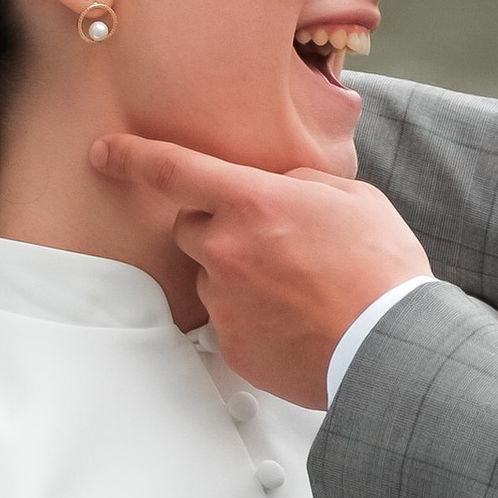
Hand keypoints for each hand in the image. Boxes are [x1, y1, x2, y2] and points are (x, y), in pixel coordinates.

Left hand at [93, 134, 431, 407]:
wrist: (391, 346)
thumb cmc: (381, 272)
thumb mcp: (352, 197)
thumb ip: (300, 184)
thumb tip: (279, 188)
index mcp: (254, 203)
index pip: (173, 169)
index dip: (132, 156)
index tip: (106, 151)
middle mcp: (227, 250)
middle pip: (188, 227)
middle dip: (217, 227)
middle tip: (269, 243)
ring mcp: (226, 302)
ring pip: (210, 276)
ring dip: (237, 275)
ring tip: (294, 289)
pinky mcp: (232, 345)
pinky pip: (228, 320)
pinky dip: (252, 317)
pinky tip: (293, 319)